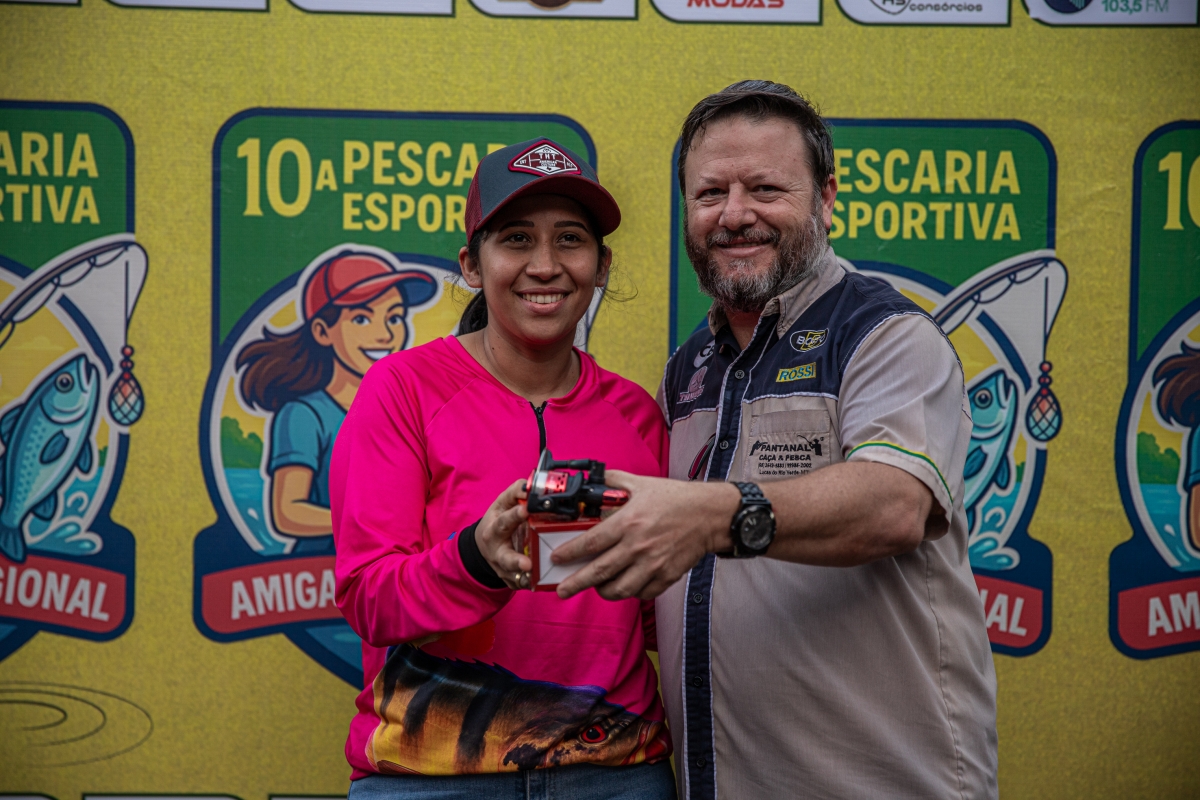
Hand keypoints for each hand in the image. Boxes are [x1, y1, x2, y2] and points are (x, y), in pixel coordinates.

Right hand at [476, 479, 532, 589]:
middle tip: (527, 564)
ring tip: (534, 579)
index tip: (526, 510)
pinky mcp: (511, 581)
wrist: (484, 546)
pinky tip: (539, 583)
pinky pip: (521, 585)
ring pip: (513, 577)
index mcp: (494, 529)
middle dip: (515, 561)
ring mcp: (503, 569)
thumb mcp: (502, 503)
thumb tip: (530, 486)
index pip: (504, 521)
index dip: (514, 516)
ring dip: (524, 579)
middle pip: (505, 558)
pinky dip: (530, 585)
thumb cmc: (498, 520)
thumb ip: (516, 493)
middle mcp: (497, 551)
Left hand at [552, 471, 739, 600]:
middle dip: (576, 583)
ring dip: (602, 591)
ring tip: (595, 588)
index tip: (557, 559)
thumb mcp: (642, 484)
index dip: (570, 552)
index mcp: (629, 522)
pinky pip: (642, 593)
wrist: (710, 515)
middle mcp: (638, 546)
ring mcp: (653, 564)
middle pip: (599, 571)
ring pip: (619, 588)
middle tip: (561, 590)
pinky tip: (624, 585)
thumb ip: (615, 482)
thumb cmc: (676, 499)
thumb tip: (594, 480)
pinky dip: (630, 593)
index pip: (592, 542)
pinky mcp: (666, 576)